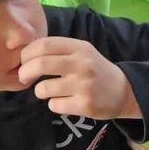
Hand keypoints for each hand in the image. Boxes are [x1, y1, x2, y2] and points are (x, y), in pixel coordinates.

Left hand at [17, 37, 141, 118]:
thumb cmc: (95, 70)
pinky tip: (66, 101)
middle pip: (40, 64)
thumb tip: (25, 55)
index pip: (43, 45)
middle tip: (25, 78)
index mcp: (79, 48)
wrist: (123, 91)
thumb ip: (57, 50)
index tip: (25, 62)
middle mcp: (82, 64)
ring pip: (44, 88)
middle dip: (25, 73)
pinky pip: (54, 105)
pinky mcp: (85, 105)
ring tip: (50, 91)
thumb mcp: (81, 52)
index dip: (27, 54)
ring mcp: (84, 85)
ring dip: (40, 91)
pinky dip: (55, 104)